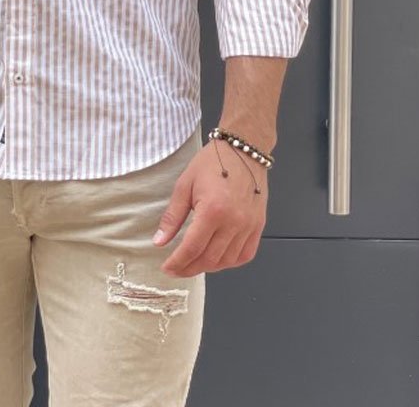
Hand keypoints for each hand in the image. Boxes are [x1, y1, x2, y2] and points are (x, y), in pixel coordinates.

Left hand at [152, 138, 268, 276]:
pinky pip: (245, 255)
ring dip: (208, 267)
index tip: (166, 268)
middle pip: (209, 259)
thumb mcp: (185, 184)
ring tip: (194, 263)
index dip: (177, 262)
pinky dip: (230, 262)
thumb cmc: (212, 163)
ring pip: (227, 261)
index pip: (192, 248)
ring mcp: (248, 226)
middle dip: (190, 268)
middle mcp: (233, 222)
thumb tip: (159, 242)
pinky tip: (217, 258)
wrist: (242, 150)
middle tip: (177, 268)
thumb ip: (173, 216)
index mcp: (212, 210)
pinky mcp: (258, 226)